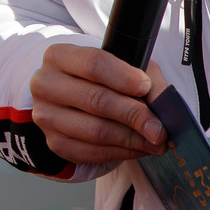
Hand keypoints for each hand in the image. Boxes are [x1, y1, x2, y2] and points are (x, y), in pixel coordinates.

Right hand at [29, 43, 169, 163]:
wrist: (73, 96)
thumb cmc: (101, 78)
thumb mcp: (123, 66)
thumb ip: (145, 79)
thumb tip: (164, 108)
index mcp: (59, 56)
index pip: (94, 64)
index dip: (124, 77)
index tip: (145, 88)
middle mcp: (45, 85)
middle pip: (96, 100)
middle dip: (134, 115)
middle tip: (160, 128)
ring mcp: (47, 117)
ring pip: (95, 131)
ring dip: (132, 139)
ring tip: (156, 141)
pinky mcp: (55, 143)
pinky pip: (92, 153)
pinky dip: (121, 153)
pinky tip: (139, 148)